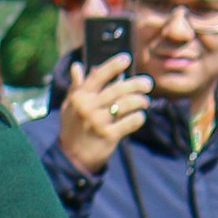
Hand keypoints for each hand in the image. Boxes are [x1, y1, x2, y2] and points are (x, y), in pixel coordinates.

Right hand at [55, 53, 149, 176]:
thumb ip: (76, 86)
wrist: (72, 158)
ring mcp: (98, 122)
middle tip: (148, 84)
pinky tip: (139, 117)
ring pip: (127, 104)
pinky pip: (131, 122)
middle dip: (137, 84)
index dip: (113, 65)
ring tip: (144, 101)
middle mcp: (88, 108)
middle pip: (118, 89)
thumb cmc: (73, 128)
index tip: (127, 58)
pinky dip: (139, 118)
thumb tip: (76, 66)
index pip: (98, 76)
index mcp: (79, 97)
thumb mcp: (70, 106)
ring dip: (140, 101)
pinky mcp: (108, 136)